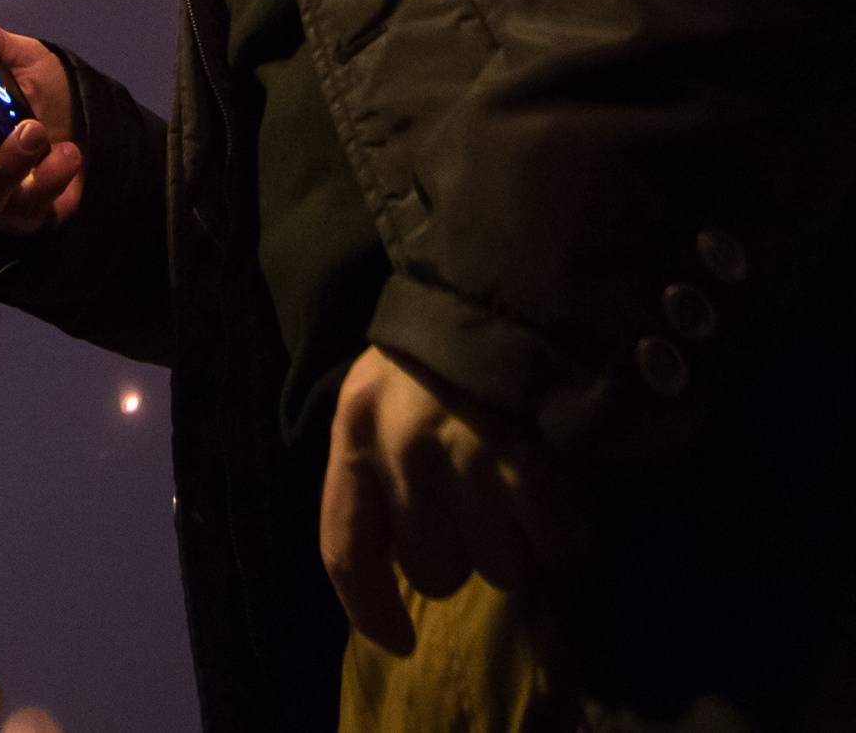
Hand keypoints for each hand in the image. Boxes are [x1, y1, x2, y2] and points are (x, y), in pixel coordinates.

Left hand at [320, 347, 584, 655]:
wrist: (525, 271)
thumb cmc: (452, 340)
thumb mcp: (389, 389)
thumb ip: (385, 464)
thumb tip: (409, 564)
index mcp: (356, 426)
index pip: (345, 547)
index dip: (370, 609)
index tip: (399, 640)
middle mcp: (400, 445)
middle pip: (433, 571)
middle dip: (465, 549)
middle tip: (488, 498)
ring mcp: (465, 454)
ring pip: (499, 568)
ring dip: (520, 541)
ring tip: (526, 480)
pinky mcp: (529, 461)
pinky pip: (554, 545)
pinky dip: (567, 530)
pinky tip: (565, 487)